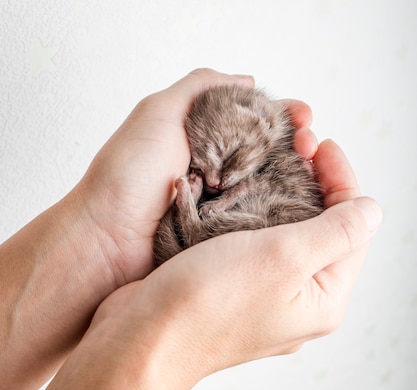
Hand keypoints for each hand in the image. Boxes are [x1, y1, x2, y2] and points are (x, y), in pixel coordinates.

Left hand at [77, 68, 316, 282]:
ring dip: (295, 180)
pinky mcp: (222, 238)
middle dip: (297, 147)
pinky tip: (298, 207)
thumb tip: (247, 81)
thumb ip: (202, 87)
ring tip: (313, 172)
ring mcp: (221, 208)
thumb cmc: (126, 176)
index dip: (283, 117)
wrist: (106, 242)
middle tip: (314, 148)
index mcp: (203, 139)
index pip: (254, 123)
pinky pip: (257, 224)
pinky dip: (278, 215)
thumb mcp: (159, 111)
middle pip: (269, 156)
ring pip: (269, 190)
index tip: (304, 117)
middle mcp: (216, 172)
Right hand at [90, 139, 381, 384]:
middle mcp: (298, 305)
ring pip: (287, 239)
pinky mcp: (232, 294)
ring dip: (283, 199)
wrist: (142, 339)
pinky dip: (255, 218)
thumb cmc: (210, 301)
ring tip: (270, 164)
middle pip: (324, 234)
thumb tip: (372, 211)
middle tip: (296, 148)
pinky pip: (255, 248)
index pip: (354, 231)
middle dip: (315, 187)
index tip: (321, 145)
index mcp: (323, 301)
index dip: (343, 182)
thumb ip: (337, 231)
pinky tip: (242, 196)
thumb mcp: (285, 257)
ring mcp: (264, 301)